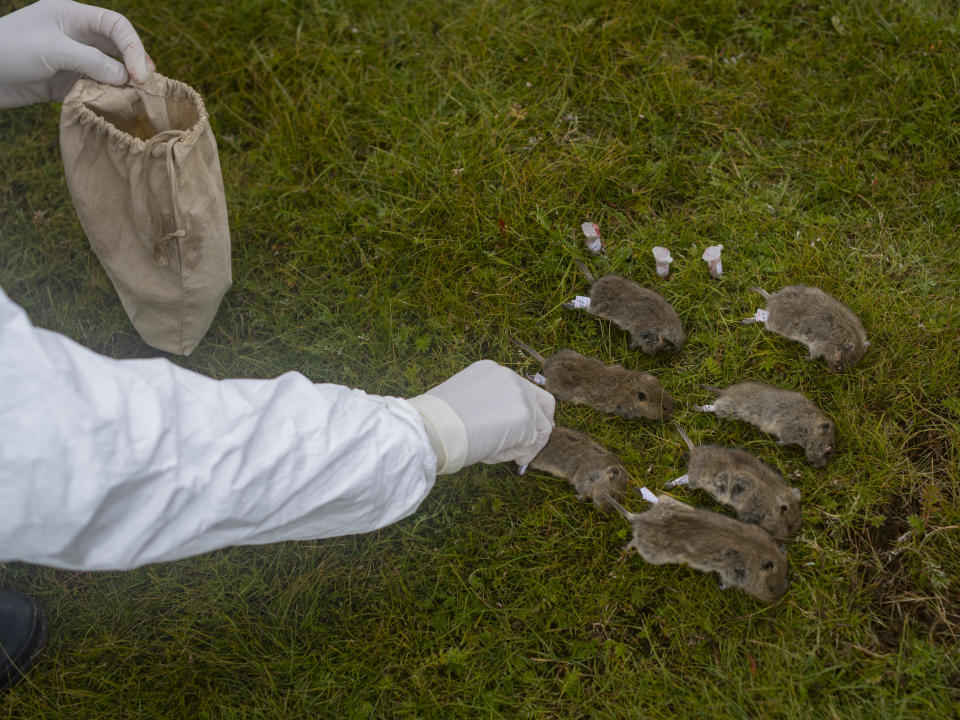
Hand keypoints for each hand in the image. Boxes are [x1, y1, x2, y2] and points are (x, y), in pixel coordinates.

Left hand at [0, 0, 152, 108]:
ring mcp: (72, 60)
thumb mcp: (53, 51)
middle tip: (148, 87)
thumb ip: (92, 62)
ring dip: (123, 84)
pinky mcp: (67, 83)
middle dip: (135, 65)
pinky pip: (95, 89)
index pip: (116, 26)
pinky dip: (107, 98)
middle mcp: (76, 36)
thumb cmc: (10, 51)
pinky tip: (115, 106)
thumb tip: (126, 77)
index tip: (139, 74)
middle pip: (118, 48)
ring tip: (137, 99)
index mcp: (72, 16)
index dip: (133, 47)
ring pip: (109, 70)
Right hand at [408, 360, 554, 474]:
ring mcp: (520, 397)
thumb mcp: (466, 404)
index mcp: (492, 371)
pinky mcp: (525, 418)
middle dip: (539, 428)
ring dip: (523, 445)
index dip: (525, 413)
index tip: (517, 432)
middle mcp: (510, 378)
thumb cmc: (438, 423)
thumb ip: (490, 408)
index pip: (523, 390)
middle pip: (544, 403)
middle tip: (527, 449)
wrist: (431, 429)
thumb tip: (506, 429)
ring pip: (541, 427)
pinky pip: (532, 444)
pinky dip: (517, 454)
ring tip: (496, 453)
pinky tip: (493, 455)